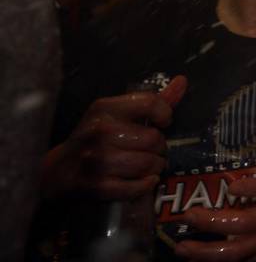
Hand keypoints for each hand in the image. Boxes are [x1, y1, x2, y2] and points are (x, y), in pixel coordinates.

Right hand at [42, 75, 186, 200]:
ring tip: (147, 165)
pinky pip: (137, 186)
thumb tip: (182, 81)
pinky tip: (142, 180)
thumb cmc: (95, 139)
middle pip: (154, 138)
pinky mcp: (96, 186)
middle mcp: (99, 131)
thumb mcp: (118, 115)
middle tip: (152, 150)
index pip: (150, 102)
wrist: (59, 171)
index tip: (163, 122)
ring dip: (154, 167)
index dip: (164, 113)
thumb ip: (151, 101)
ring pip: (148, 163)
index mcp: (105, 109)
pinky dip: (145, 185)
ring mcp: (97, 160)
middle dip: (160, 147)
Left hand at [175, 119, 255, 260]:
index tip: (232, 185)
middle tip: (190, 215)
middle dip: (216, 222)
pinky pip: (244, 260)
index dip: (255, 190)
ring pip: (241, 250)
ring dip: (210, 251)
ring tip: (183, 246)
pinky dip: (220, 261)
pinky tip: (197, 257)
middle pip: (248, 223)